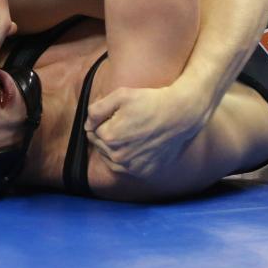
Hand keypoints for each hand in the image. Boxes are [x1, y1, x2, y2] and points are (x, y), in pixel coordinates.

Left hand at [84, 84, 205, 178]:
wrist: (180, 114)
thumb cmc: (150, 101)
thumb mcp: (121, 95)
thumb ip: (96, 109)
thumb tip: (87, 124)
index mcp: (110, 137)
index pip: (92, 130)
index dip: (103, 120)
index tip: (117, 113)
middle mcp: (119, 156)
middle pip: (100, 145)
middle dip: (107, 134)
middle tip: (126, 122)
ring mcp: (132, 167)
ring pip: (111, 158)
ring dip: (115, 147)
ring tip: (132, 133)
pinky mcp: (144, 172)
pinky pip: (126, 167)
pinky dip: (128, 158)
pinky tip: (139, 145)